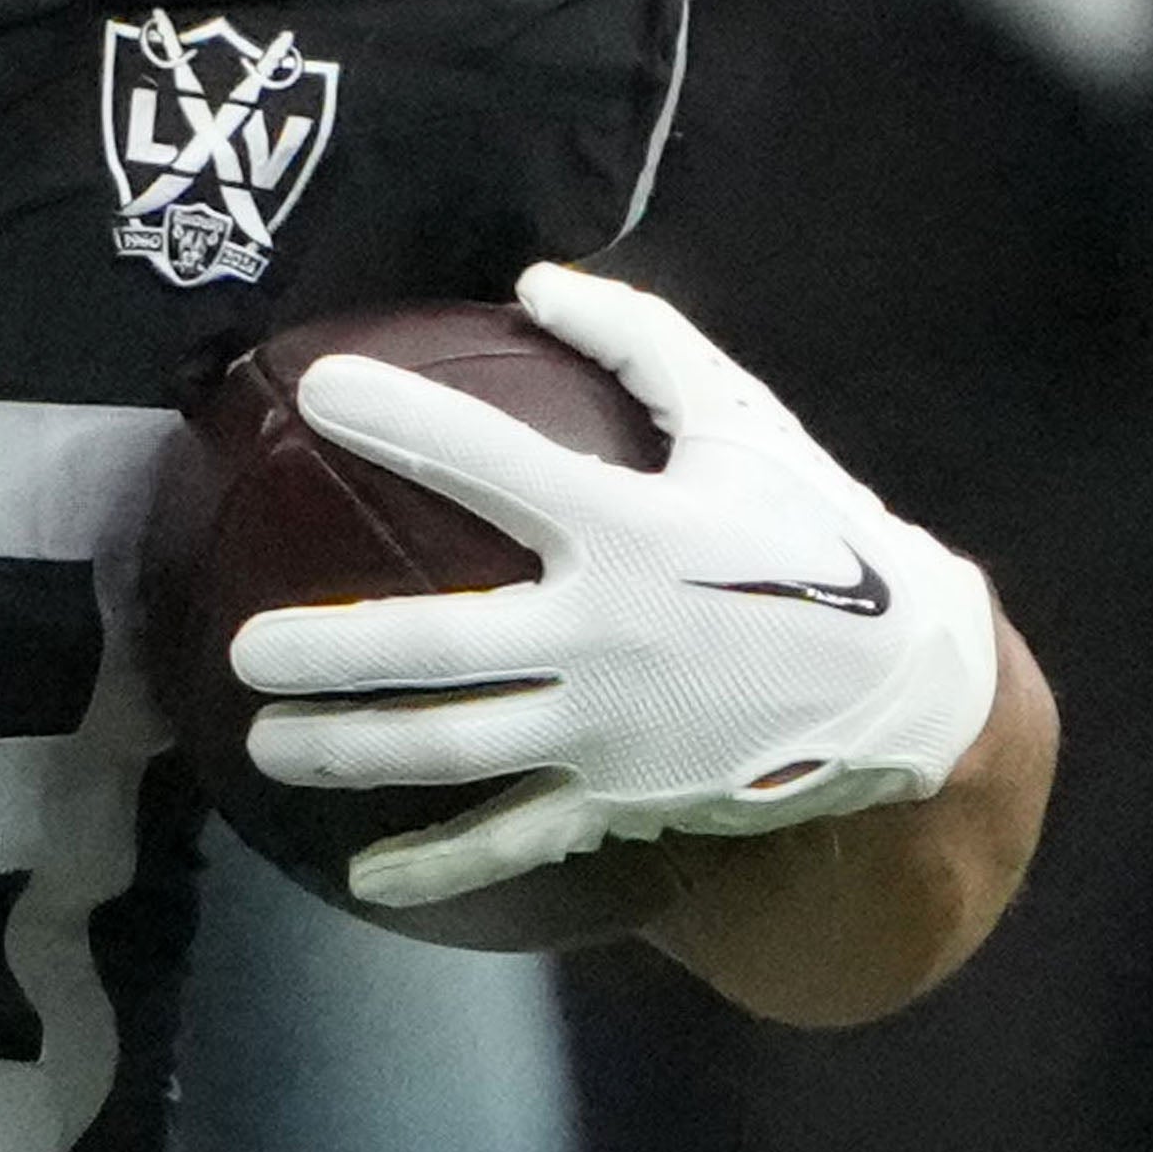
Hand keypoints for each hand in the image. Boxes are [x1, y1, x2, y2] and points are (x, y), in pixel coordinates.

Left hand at [228, 265, 1008, 917]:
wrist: (908, 686)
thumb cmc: (813, 538)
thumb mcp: (744, 422)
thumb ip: (642, 341)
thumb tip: (536, 275)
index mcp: (630, 529)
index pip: (492, 463)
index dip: (402, 422)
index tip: (318, 390)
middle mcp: (607, 636)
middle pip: (439, 647)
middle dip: (331, 651)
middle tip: (244, 648)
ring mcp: (610, 730)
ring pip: (453, 748)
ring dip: (350, 749)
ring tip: (264, 743)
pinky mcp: (624, 799)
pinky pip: (514, 839)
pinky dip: (438, 864)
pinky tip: (365, 876)